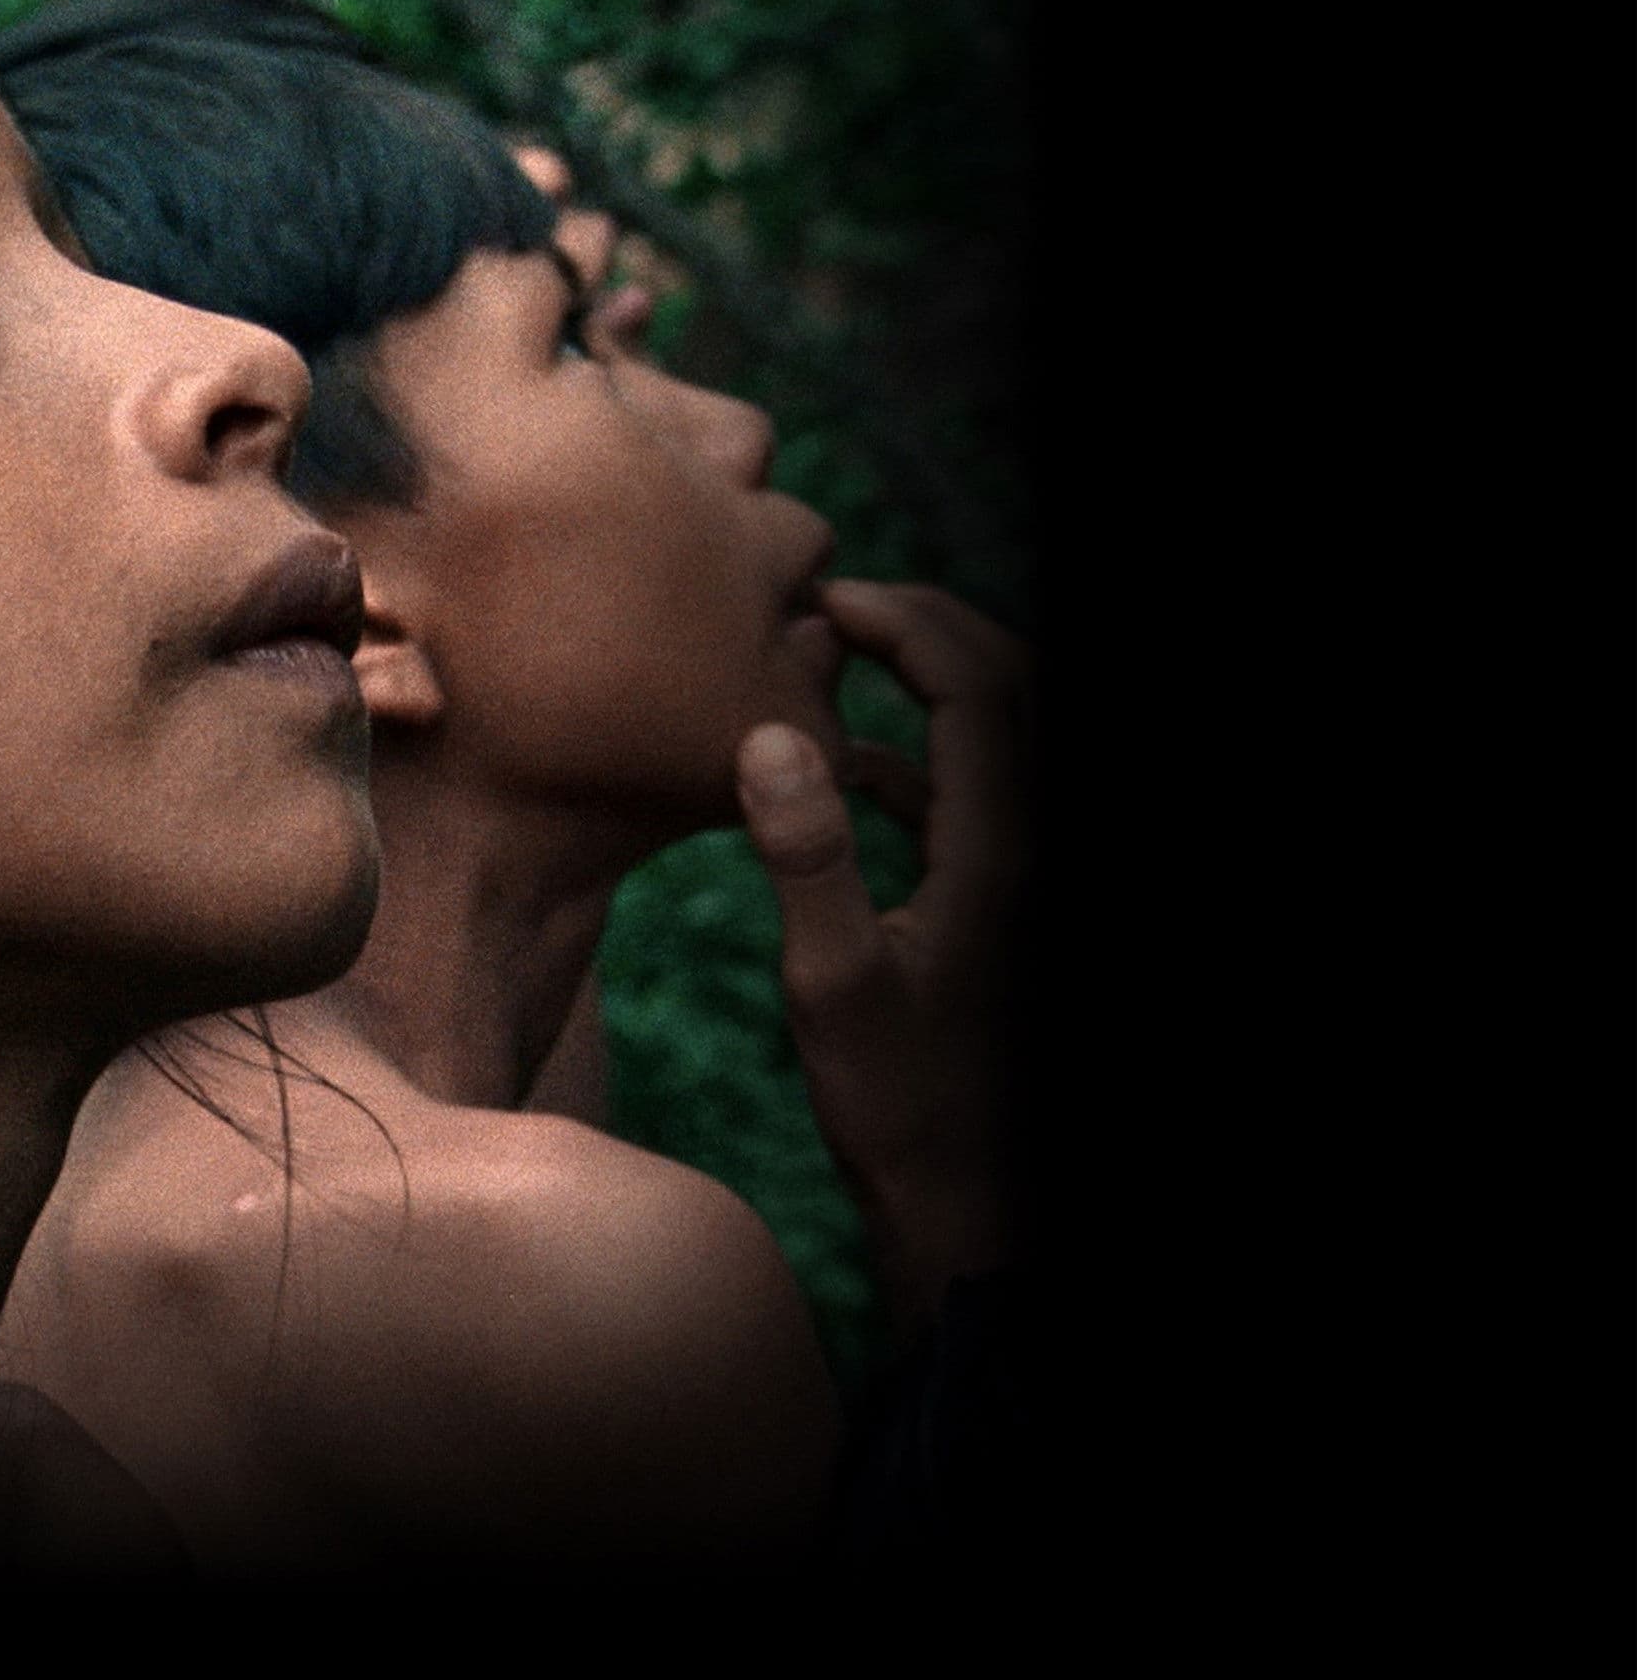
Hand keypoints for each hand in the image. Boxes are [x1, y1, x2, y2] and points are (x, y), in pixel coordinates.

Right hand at [732, 579, 1027, 1327]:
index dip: (912, 624)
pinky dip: (917, 757)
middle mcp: (1029, 850)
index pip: (982, 690)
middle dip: (932, 631)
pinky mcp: (1000, 904)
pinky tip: (844, 773)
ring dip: (928, 687)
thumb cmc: (899, 1106)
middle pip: (1011, 692)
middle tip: (841, 608)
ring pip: (996, 740)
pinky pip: (972, 796)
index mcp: (1004, 853)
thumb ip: (806, 854)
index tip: (829, 600)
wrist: (965, 1200)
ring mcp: (1021, 877)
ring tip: (836, 664)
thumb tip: (771, 734)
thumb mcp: (833, 983)